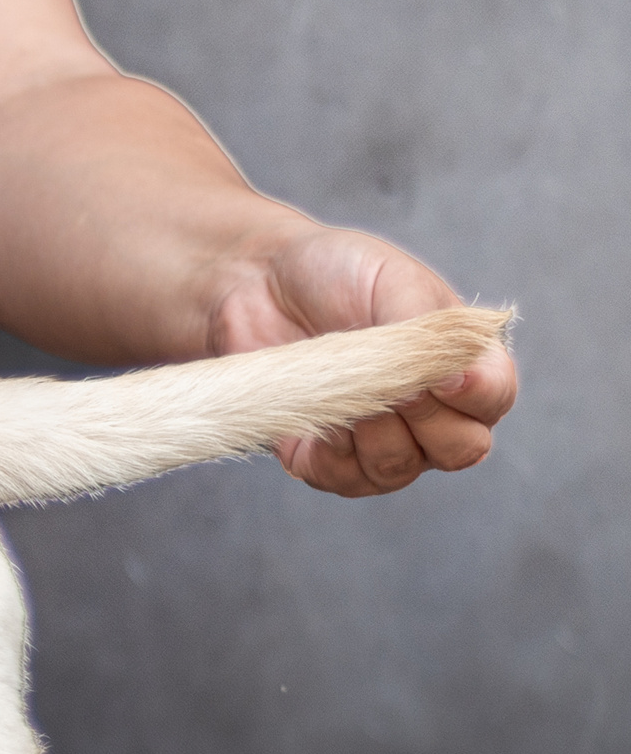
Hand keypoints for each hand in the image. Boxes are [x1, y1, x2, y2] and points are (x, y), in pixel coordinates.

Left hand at [205, 224, 516, 496]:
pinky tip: (315, 415)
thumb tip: (454, 372)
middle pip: (460, 449)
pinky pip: (343, 480)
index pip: (495, 399)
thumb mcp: (392, 282)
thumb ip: (430, 327)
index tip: (445, 374)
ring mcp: (380, 442)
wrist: (258, 280)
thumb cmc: (335, 274)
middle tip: (391, 384)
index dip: (479, 394)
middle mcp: (431, 413)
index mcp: (462, 363)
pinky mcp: (324, 460)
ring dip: (373, 433)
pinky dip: (330, 453)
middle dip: (427, 420)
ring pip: (399, 468)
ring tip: (343, 386)